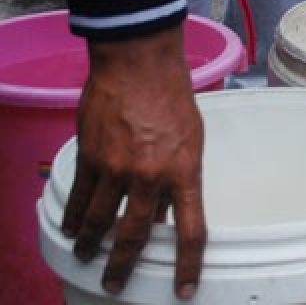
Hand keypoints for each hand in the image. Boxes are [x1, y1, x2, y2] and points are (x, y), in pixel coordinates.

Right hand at [62, 28, 204, 299]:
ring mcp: (116, 168)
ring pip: (100, 221)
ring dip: (92, 244)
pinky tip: (71, 228)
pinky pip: (80, 196)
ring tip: (87, 257)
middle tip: (114, 285)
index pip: (191, 229)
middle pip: (135, 235)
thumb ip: (178, 176)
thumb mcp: (191, 139)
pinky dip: (74, 216)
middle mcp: (150, 176)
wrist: (139, 64)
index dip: (188, 265)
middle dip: (124, 266)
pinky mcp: (91, 157)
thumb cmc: (172, 97)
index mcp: (185, 171)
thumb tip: (165, 210)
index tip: (184, 290)